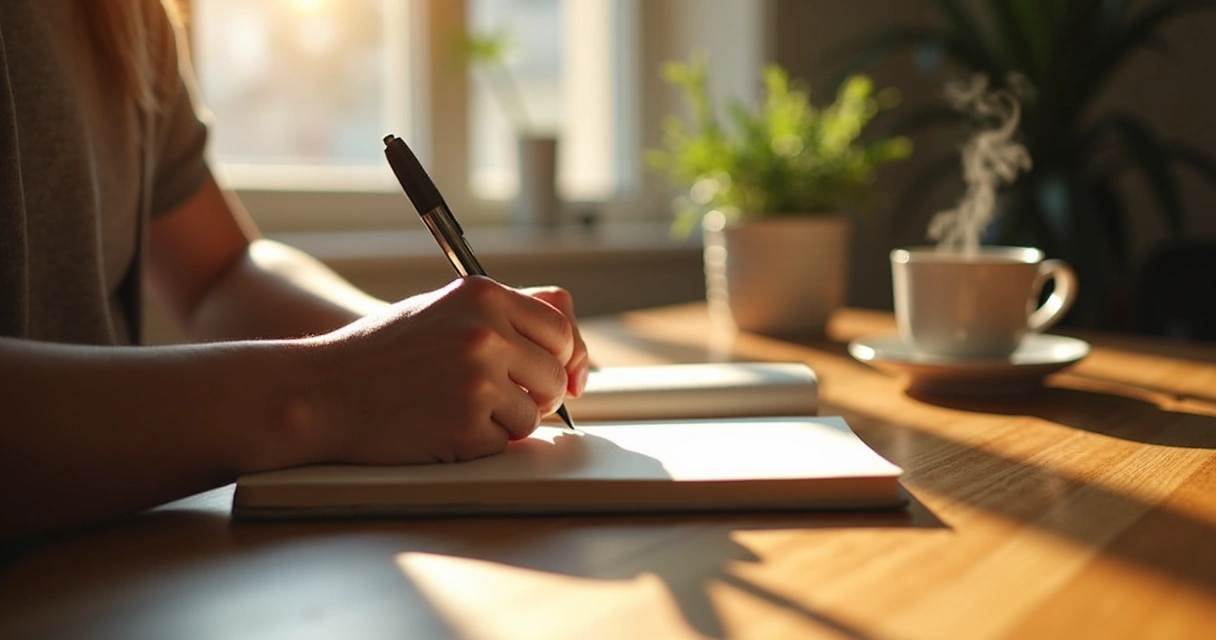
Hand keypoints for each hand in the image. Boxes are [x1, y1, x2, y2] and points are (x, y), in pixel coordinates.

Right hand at [298, 277, 580, 463]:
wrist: (324, 390)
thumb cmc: (383, 353)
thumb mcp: (444, 309)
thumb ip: (505, 316)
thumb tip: (572, 348)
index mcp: (484, 295)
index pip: (560, 327)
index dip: (568, 356)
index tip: (565, 375)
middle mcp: (486, 333)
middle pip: (556, 374)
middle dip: (542, 394)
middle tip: (507, 399)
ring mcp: (478, 381)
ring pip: (534, 414)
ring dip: (508, 422)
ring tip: (461, 409)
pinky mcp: (467, 425)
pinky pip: (503, 443)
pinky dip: (480, 442)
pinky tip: (444, 426)